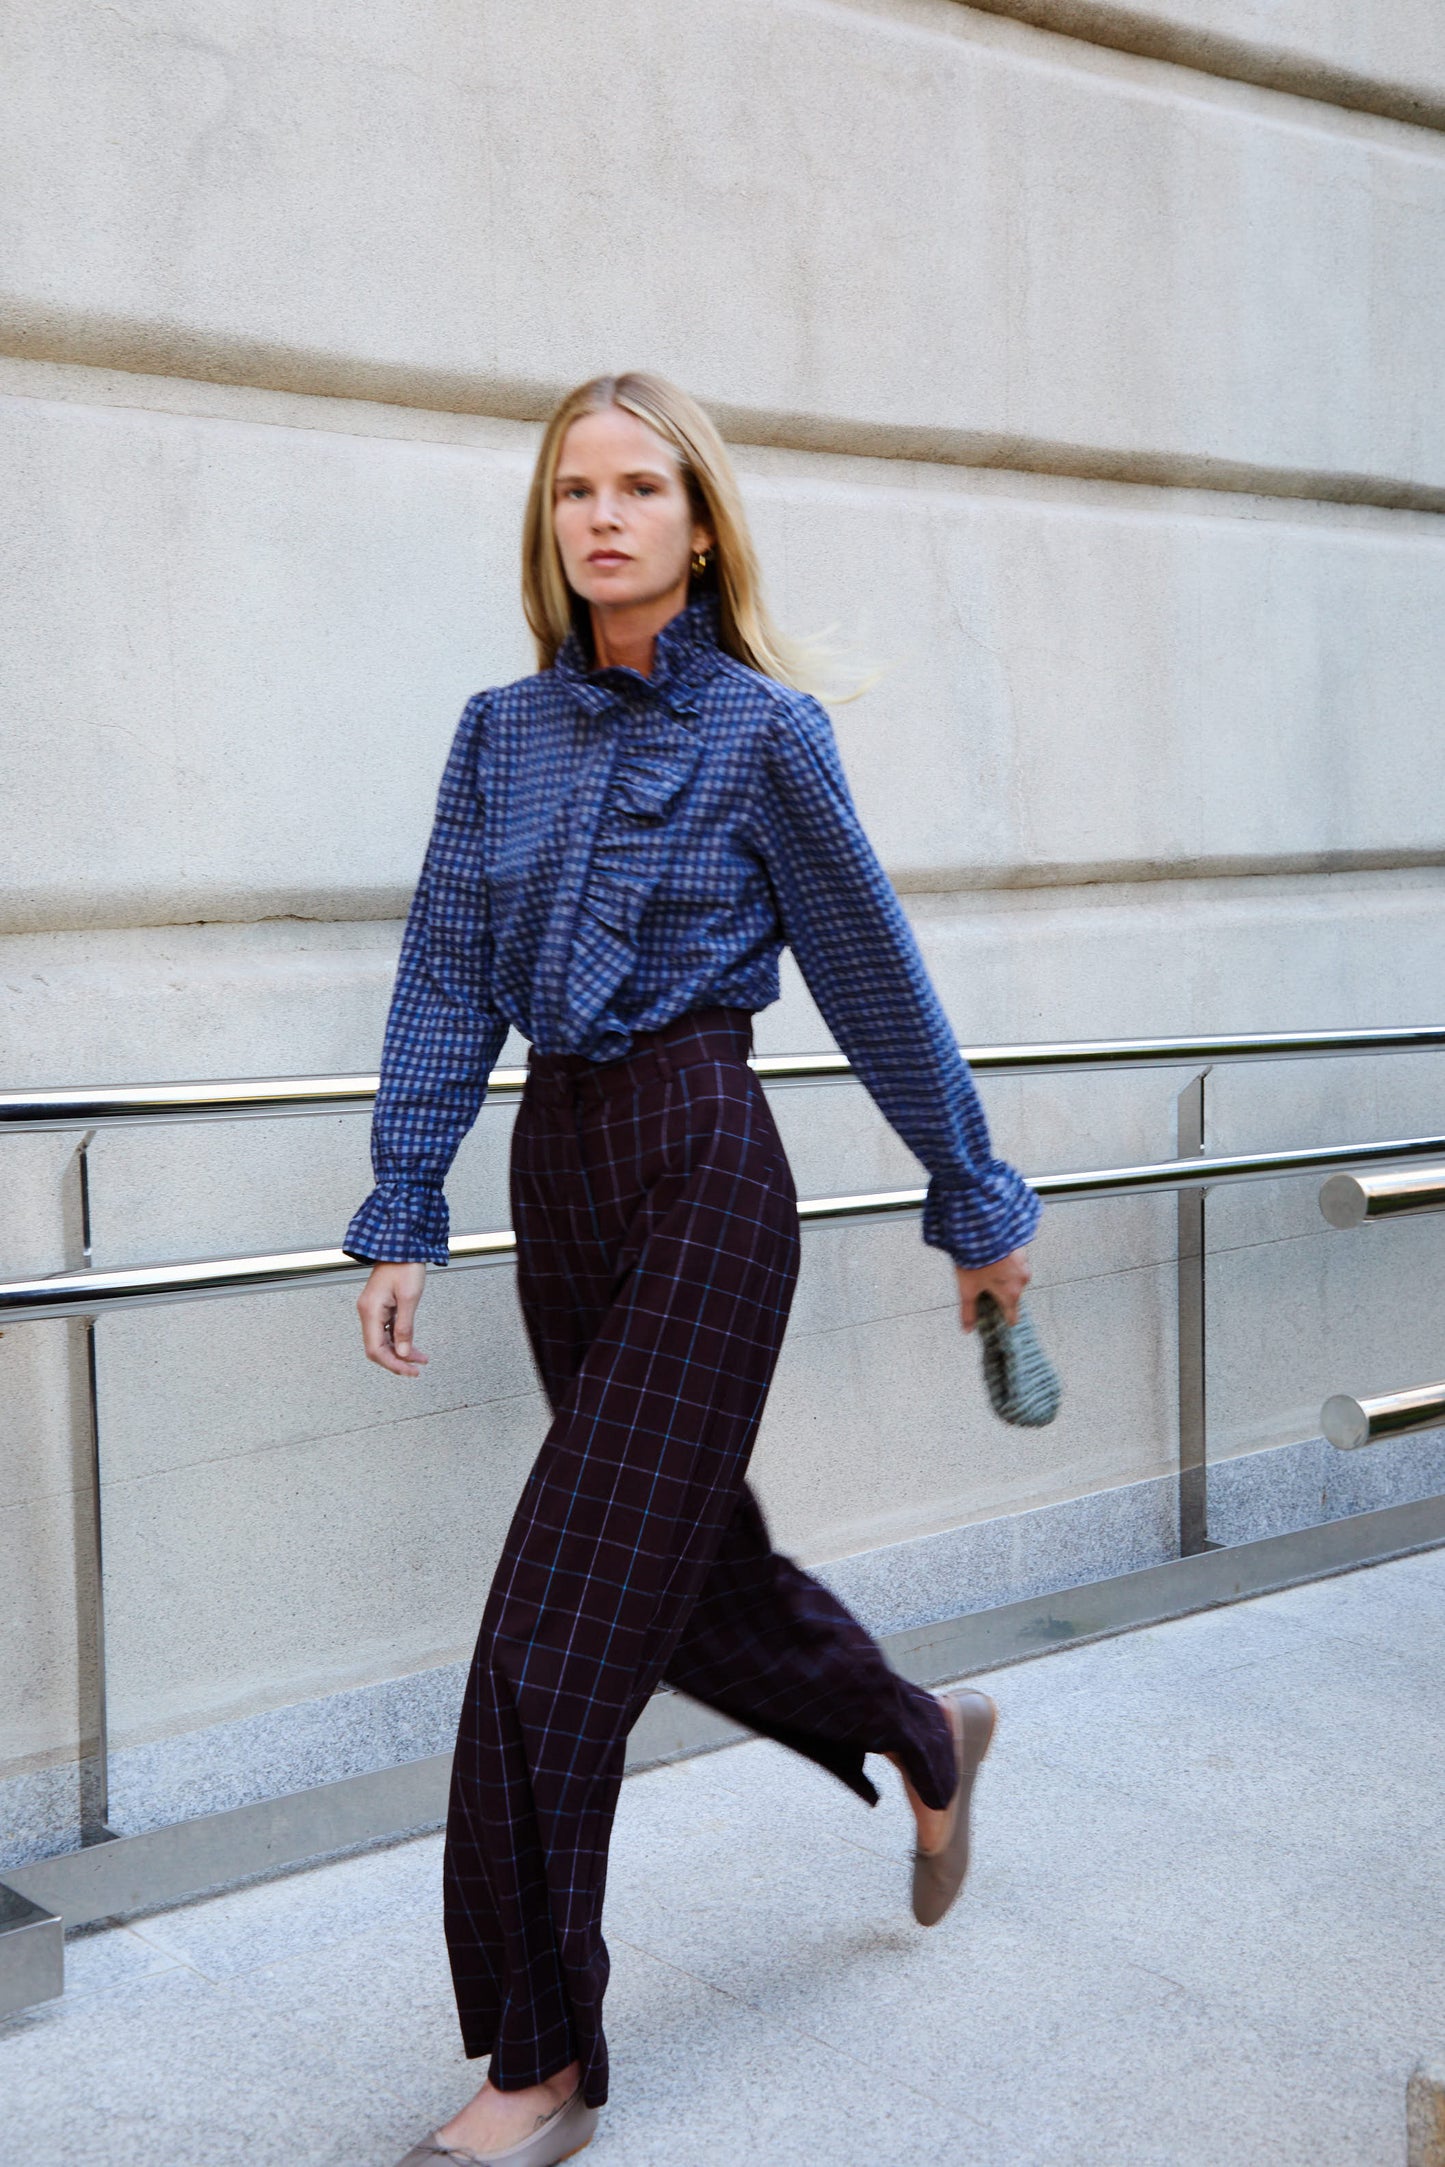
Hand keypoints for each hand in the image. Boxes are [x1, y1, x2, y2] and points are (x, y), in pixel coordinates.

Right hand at [357, 1261, 428, 1375]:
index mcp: (371, 1311)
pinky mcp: (380, 1307)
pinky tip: (412, 1346)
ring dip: (400, 1352)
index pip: (375, 1349)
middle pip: (377, 1348)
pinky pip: (387, 1330)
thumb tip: (402, 1353)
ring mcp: (373, 1310)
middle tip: (416, 1370)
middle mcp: (367, 1312)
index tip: (409, 1371)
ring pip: (383, 1341)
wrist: (402, 1244)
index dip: (392, 1364)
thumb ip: (405, 1328)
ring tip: (420, 1359)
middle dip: (396, 1361)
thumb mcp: (410, 1297)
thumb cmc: (405, 1265)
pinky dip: (399, 1340)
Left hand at [955, 1248, 1030, 1332]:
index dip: (1004, 1318)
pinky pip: (1015, 1261)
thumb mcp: (967, 1289)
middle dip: (1000, 1292)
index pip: (1012, 1315)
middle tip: (984, 1286)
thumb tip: (967, 1329)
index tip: (999, 1319)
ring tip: (986, 1269)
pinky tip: (993, 1257)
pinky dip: (1006, 1261)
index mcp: (1011, 1294)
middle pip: (1012, 1294)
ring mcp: (1024, 1263)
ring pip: (1015, 1277)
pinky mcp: (1021, 1249)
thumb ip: (969, 1311)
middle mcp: (1022, 1280)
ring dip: (1004, 1276)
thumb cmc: (975, 1261)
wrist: (981, 1229)